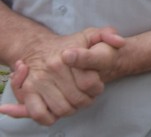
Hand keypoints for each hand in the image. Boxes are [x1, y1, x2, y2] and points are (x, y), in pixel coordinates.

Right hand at [0, 27, 123, 125]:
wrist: (39, 47)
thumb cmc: (70, 45)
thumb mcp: (91, 35)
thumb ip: (108, 35)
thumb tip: (119, 42)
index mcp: (69, 55)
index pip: (89, 83)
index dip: (97, 87)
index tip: (97, 83)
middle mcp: (53, 67)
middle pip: (77, 99)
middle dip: (86, 100)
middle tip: (86, 94)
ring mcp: (39, 81)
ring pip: (62, 109)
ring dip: (71, 109)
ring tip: (73, 100)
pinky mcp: (28, 92)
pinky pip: (39, 114)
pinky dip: (50, 117)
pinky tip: (57, 109)